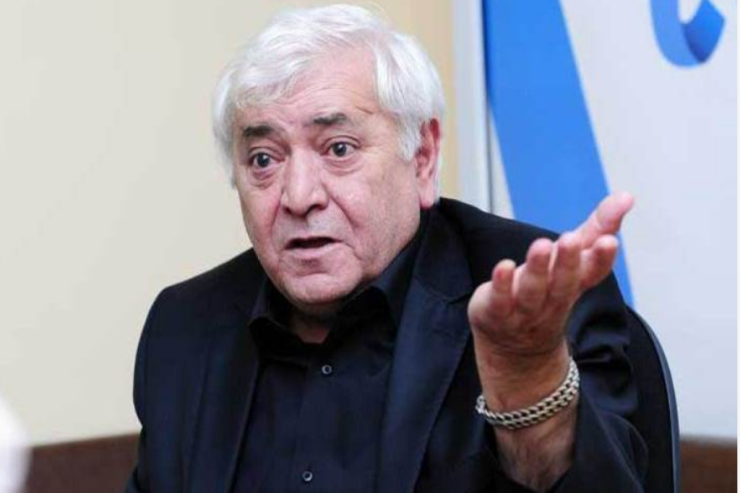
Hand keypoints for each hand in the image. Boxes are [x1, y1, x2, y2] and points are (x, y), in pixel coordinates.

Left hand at [468, 192, 633, 407]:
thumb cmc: (549, 291)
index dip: (600, 259)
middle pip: (562, 283)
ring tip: (540, 246)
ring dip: (537, 270)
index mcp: (574, 285)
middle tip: (570, 239)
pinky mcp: (495, 312)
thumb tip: (626, 196)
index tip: (609, 240)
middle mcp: (552, 300)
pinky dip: (501, 284)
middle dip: (567, 262)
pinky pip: (499, 300)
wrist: (516, 347)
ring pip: (531, 292)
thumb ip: (598, 227)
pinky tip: (504, 266)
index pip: (592, 273)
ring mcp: (523, 310)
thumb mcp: (574, 259)